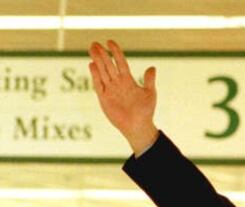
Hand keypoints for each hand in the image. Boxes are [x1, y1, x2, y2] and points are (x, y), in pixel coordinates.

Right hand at [89, 39, 157, 154]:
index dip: (115, 52)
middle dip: (102, 54)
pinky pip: (98, 85)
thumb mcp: (150, 94)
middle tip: (95, 43)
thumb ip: (149, 81)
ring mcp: (110, 90)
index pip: (120, 62)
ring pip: (102, 72)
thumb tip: (152, 68)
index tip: (110, 42)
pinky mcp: (104, 99)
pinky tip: (92, 65)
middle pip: (108, 65)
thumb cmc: (146, 112)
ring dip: (97, 60)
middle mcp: (117, 83)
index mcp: (127, 80)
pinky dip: (95, 75)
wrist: (138, 128)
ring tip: (92, 48)